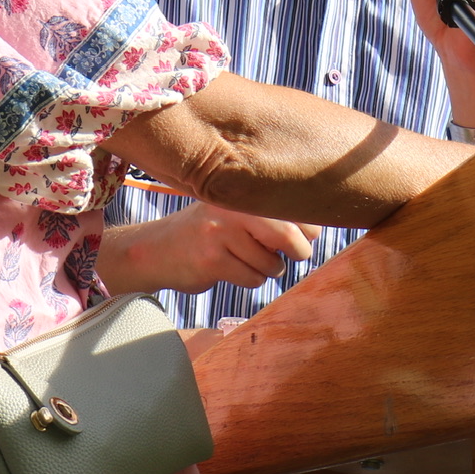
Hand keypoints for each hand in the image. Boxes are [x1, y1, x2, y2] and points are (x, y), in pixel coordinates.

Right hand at [98, 202, 320, 295]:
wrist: (157, 249)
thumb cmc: (207, 231)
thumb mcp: (233, 211)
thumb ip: (270, 214)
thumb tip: (316, 230)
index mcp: (240, 193)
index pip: (292, 208)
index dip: (308, 227)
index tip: (306, 235)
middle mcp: (230, 209)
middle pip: (287, 235)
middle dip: (298, 252)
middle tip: (293, 255)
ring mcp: (219, 235)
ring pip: (271, 264)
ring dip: (268, 269)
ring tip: (249, 260)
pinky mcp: (211, 262)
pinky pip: (252, 279)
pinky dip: (250, 280)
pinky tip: (234, 270)